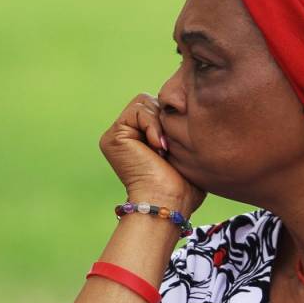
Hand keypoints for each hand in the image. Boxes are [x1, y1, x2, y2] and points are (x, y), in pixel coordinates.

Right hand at [99, 93, 203, 215]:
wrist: (168, 200)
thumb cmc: (183, 186)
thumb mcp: (187, 151)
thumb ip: (180, 129)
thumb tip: (189, 109)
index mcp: (142, 139)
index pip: (160, 109)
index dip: (173, 119)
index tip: (179, 146)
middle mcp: (127, 136)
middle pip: (151, 102)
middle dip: (166, 119)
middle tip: (169, 148)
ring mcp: (118, 136)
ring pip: (144, 102)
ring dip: (160, 124)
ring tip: (163, 149)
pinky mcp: (113, 136)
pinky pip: (137, 110)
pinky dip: (152, 124)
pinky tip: (156, 146)